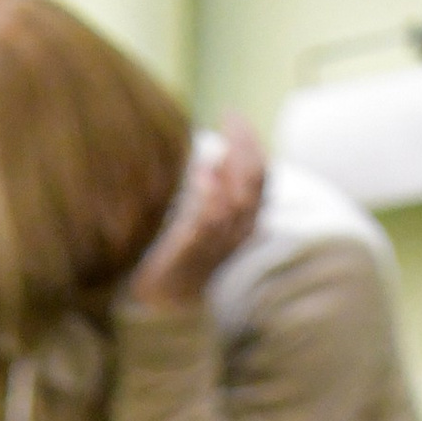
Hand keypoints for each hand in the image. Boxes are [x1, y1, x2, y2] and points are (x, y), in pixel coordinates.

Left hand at [127, 115, 266, 311]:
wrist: (161, 304)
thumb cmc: (178, 256)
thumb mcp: (199, 220)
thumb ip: (212, 192)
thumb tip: (214, 157)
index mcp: (243, 223)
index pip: (261, 179)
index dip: (253, 145)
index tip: (236, 118)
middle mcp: (237, 234)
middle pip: (254, 184)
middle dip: (246, 145)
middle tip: (231, 117)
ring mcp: (216, 247)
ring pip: (238, 202)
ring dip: (232, 164)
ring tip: (220, 138)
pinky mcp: (192, 257)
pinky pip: (209, 224)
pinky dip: (210, 195)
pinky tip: (202, 171)